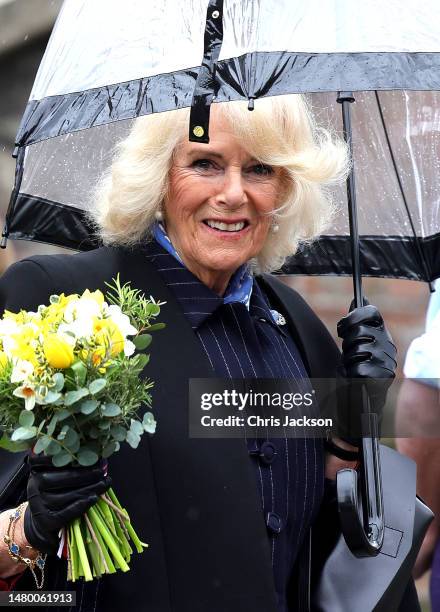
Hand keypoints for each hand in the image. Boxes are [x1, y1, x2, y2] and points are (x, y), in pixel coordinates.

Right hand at [24, 455, 111, 554]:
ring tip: (103, 484)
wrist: (42, 523)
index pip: (51, 460)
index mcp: (37, 470)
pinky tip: (94, 498)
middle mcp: (34, 486)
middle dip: (86, 475)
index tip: (90, 454)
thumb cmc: (55, 494)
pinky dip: (82, 505)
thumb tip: (98, 459)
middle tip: (102, 472)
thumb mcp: (56, 476)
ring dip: (89, 489)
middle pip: (62, 478)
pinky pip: (66, 513)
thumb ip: (70, 466)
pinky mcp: (45, 522)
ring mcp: (38, 505)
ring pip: (67, 495)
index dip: (70, 456)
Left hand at [336, 302, 396, 437]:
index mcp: (382, 334)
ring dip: (349, 360)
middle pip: (360, 330)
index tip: (342, 328)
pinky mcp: (384, 377)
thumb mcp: (354, 342)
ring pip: (358, 350)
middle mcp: (388, 345)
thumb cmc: (357, 367)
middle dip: (347, 342)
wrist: (362, 396)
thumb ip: (356, 323)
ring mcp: (387, 361)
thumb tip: (359, 299)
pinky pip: (359, 368)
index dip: (353, 317)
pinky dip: (352, 373)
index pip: (371, 313)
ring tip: (352, 366)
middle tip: (347, 352)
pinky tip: (355, 377)